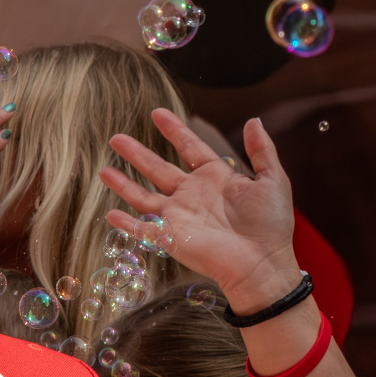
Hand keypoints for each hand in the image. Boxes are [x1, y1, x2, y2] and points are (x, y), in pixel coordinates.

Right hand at [101, 109, 300, 310]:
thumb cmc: (271, 225)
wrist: (262, 263)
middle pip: (157, 168)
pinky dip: (125, 223)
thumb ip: (262, 150)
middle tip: (116, 137)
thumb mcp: (273, 179)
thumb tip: (253, 120)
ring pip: (143, 196)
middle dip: (136, 153)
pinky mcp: (171, 238)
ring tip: (103, 170)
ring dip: (123, 183)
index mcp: (215, 178)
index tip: (157, 113)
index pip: (189, 147)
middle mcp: (192, 195)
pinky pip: (142, 229)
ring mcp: (179, 216)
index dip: (174, 130)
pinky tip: (109, 213)